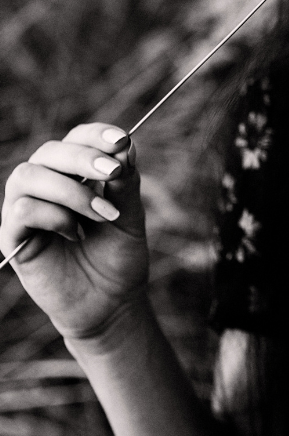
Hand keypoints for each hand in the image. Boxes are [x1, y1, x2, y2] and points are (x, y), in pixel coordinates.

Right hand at [0, 124, 148, 343]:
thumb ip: (125, 182)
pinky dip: (54, 217)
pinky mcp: (11, 238)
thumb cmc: (118, 254)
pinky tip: (76, 234)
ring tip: (102, 215)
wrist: (110, 301)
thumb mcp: (130, 214)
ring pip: (29, 175)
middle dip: (84, 158)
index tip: (122, 141)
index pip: (77, 138)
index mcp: (74, 173)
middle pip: (50, 151)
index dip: (96, 134)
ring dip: (71, 191)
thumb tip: (125, 146)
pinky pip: (21, 211)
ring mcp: (24, 210)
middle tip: (114, 174)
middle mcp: (45, 185)